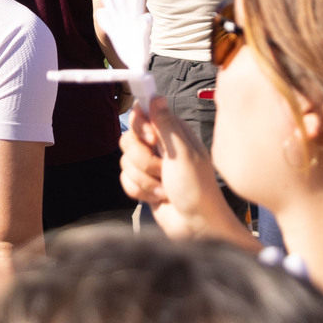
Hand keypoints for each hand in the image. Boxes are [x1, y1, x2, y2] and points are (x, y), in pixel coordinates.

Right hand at [119, 94, 224, 238]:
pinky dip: (139, 191)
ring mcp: (151, 166)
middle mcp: (160, 146)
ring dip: (144, 179)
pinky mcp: (144, 184)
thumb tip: (155, 96)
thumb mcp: (184, 153)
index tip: (151, 139)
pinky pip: (125, 180)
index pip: (142, 114)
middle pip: (129, 139)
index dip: (141, 126)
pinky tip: (158, 198)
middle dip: (142, 160)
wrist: (196, 226)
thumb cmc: (197, 189)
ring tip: (165, 189)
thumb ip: (167, 125)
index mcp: (172, 133)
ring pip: (126, 162)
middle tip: (162, 170)